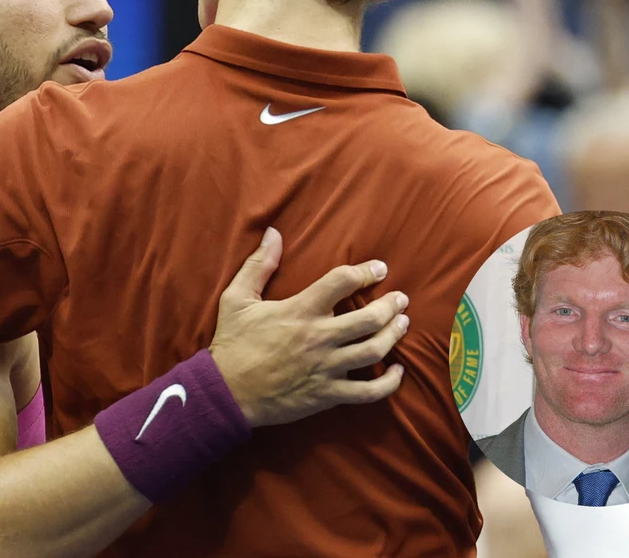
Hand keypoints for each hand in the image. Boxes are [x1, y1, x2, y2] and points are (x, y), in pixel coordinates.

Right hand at [209, 228, 408, 427]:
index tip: (380, 269)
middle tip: (401, 299)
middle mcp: (319, 337)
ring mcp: (326, 368)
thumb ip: (258, 265)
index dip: (366, 271)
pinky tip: (398, 372)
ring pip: (374, 350)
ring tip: (403, 324)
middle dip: (392, 306)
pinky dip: (389, 383)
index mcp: (300, 310)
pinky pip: (369, 392)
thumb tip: (273, 233)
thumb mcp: (237, 298)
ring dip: (395, 335)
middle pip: (370, 318)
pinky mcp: (328, 395)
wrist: (226, 392)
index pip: (342, 281)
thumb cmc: (232, 344)